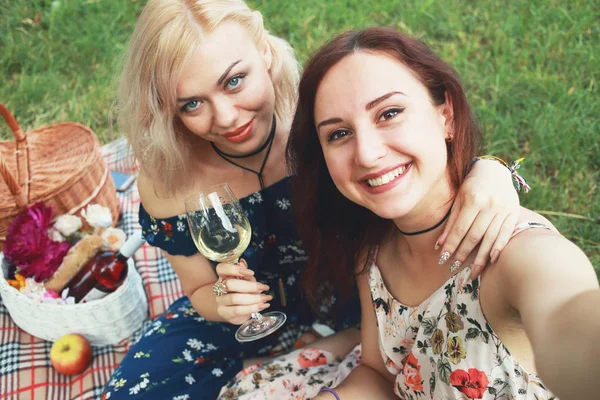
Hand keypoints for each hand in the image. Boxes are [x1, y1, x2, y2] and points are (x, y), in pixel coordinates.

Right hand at [214, 259, 271, 324]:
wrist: (233, 310)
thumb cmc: (241, 292)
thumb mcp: (246, 281)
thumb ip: (246, 275)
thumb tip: (245, 267)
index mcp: (223, 276)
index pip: (221, 268)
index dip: (234, 269)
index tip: (251, 272)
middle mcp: (218, 288)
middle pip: (230, 284)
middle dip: (249, 286)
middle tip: (263, 288)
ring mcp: (220, 301)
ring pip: (234, 298)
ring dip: (253, 298)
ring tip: (265, 298)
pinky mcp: (224, 313)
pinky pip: (238, 310)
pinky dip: (252, 308)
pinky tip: (262, 306)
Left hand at [436, 159, 519, 277]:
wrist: (495, 170)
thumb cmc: (471, 186)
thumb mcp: (458, 199)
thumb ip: (451, 222)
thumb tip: (439, 246)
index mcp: (473, 199)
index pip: (460, 228)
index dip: (452, 245)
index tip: (444, 259)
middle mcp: (490, 205)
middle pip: (475, 236)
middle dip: (464, 254)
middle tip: (454, 268)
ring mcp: (504, 209)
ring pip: (490, 238)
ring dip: (480, 258)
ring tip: (472, 273)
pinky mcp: (514, 213)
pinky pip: (506, 234)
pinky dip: (498, 248)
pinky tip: (491, 260)